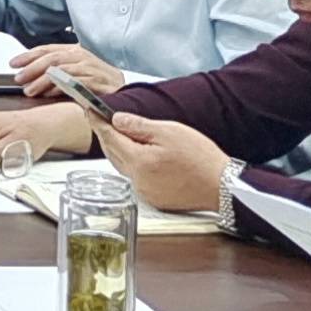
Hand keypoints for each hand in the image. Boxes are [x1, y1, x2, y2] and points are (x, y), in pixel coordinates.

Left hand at [11, 44, 126, 101]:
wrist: (124, 89)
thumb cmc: (98, 81)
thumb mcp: (76, 69)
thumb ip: (57, 69)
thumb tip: (31, 75)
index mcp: (74, 50)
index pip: (47, 49)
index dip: (28, 55)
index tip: (13, 63)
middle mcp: (81, 56)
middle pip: (51, 58)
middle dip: (31, 68)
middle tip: (18, 78)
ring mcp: (89, 68)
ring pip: (60, 70)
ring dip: (42, 81)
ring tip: (29, 90)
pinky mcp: (95, 81)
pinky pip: (73, 83)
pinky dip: (58, 88)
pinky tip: (48, 94)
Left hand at [90, 108, 230, 214]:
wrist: (221, 185)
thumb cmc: (200, 158)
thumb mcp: (170, 132)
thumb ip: (140, 126)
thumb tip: (117, 120)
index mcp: (140, 162)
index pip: (110, 138)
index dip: (98, 123)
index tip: (89, 112)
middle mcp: (138, 180)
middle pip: (113, 154)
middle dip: (105, 135)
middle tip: (98, 119)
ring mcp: (145, 192)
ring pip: (123, 166)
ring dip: (118, 150)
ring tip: (117, 133)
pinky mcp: (154, 198)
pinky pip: (135, 177)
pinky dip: (132, 164)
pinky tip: (138, 154)